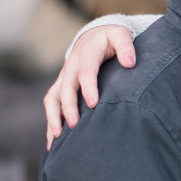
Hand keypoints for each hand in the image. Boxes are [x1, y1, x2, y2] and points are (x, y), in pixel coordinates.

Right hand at [44, 26, 136, 147]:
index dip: (88, 87)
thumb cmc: (110, 39)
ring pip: (53, 99)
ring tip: (57, 137)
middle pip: (65, 88)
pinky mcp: (60, 89)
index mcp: (86, 55)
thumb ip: (126, 46)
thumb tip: (130, 62)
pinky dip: (50, 124)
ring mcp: (63, 79)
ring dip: (53, 117)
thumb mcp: (121, 35)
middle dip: (68, 107)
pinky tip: (52, 144)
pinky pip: (51, 106)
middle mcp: (70, 68)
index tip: (93, 103)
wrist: (92, 37)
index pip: (86, 71)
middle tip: (75, 125)